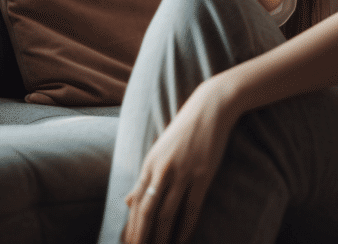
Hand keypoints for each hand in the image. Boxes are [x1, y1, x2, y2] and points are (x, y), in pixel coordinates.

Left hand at [122, 79, 238, 243]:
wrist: (210, 108)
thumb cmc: (185, 128)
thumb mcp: (160, 149)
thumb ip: (145, 176)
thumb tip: (128, 200)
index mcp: (150, 162)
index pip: (135, 201)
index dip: (130, 226)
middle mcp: (162, 169)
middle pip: (146, 211)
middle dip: (141, 236)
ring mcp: (183, 172)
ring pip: (166, 213)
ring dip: (161, 237)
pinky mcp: (202, 175)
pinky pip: (191, 208)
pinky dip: (185, 227)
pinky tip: (182, 239)